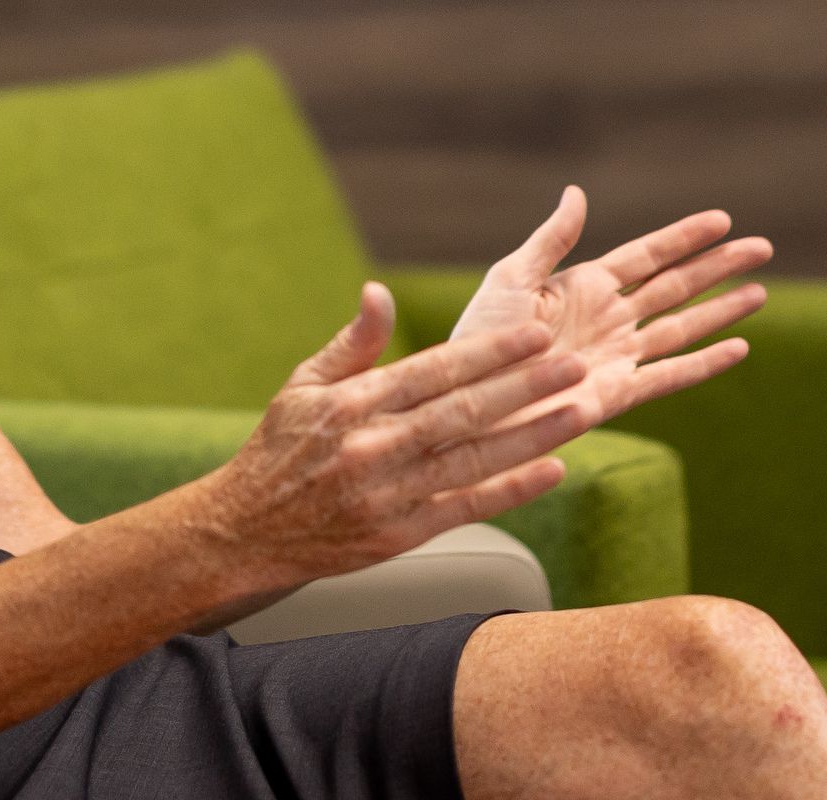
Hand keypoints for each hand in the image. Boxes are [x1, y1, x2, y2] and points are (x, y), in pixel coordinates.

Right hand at [202, 285, 594, 591]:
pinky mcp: (399, 535)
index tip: (535, 333)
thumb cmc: (280, 449)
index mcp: (351, 403)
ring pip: (473, 460)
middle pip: (462, 412)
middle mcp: (371, 447)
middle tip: (575, 363)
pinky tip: (551, 470)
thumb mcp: (304, 384)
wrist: (246, 531)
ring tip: (580, 411)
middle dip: (525, 386)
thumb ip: (353, 342)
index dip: (488, 351)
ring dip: (532, 436)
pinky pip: (465, 508)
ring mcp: (387, 494)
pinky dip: (511, 490)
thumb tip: (380, 293)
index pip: (433, 370)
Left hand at [451, 187, 769, 428]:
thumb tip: (577, 192)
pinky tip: (740, 347)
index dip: (684, 238)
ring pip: (682, 326)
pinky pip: (670, 376)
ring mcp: (617, 357)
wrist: (467, 399)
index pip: (647, 255)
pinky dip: (705, 363)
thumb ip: (551, 239)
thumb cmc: (479, 339)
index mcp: (583, 287)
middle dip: (718, 267)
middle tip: (763, 246)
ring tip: (760, 291)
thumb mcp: (511, 278)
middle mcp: (608, 319)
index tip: (722, 219)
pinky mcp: (617, 395)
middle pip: (676, 286)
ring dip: (722, 309)